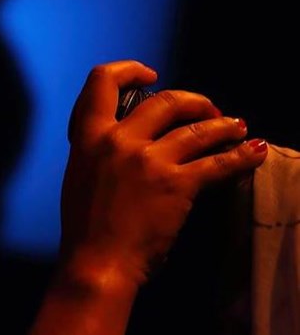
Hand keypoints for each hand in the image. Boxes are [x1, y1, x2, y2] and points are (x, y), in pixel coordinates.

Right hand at [59, 60, 267, 284]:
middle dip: (194, 101)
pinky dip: (241, 155)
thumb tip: (126, 138)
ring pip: (198, 128)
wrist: (97, 265)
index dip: (129, 70)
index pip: (102, 81)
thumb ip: (100, 150)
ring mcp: (150, 160)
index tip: (150, 75)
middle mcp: (119, 141)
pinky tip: (254, 152)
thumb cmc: (86, 230)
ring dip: (224, 125)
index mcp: (89, 137)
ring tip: (238, 128)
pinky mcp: (177, 183)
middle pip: (166, 100)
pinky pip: (217, 161)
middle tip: (207, 111)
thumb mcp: (80, 176)